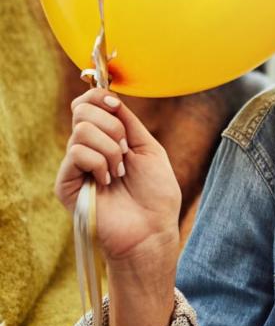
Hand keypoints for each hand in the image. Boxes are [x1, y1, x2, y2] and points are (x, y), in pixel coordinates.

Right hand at [55, 88, 181, 268]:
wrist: (152, 228)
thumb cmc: (155, 193)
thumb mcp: (148, 148)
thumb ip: (128, 122)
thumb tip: (110, 96)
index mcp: (106, 138)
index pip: (87, 104)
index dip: (99, 96)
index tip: (116, 105)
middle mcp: (87, 149)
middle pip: (81, 110)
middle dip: (112, 125)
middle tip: (124, 150)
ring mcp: (75, 166)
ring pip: (82, 131)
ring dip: (110, 149)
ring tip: (120, 172)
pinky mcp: (66, 183)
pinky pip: (76, 153)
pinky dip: (99, 163)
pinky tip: (108, 181)